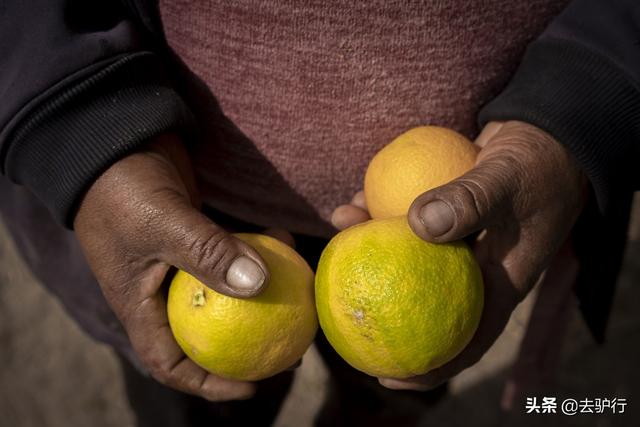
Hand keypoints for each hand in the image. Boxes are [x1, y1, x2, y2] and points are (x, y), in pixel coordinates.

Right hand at [74, 133, 269, 400]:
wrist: (116, 137)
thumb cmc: (123, 187)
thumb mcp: (163, 224)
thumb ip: (208, 253)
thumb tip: (260, 285)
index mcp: (140, 304)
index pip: (172, 361)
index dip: (210, 383)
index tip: (254, 385)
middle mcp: (161, 290)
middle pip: (208, 333)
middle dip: (246, 344)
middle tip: (289, 346)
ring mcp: (181, 262)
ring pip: (225, 293)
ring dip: (259, 296)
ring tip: (297, 299)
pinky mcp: (197, 236)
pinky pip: (231, 255)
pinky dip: (256, 253)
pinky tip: (285, 243)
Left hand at [332, 121, 586, 389]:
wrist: (546, 130)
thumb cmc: (538, 161)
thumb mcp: (510, 180)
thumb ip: (472, 201)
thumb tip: (417, 226)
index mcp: (497, 283)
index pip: (465, 342)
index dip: (430, 369)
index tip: (386, 377)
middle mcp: (472, 269)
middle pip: (421, 300)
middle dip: (380, 303)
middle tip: (339, 300)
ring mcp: (455, 242)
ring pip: (406, 256)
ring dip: (370, 245)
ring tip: (340, 223)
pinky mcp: (442, 214)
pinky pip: (404, 221)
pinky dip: (379, 212)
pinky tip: (355, 197)